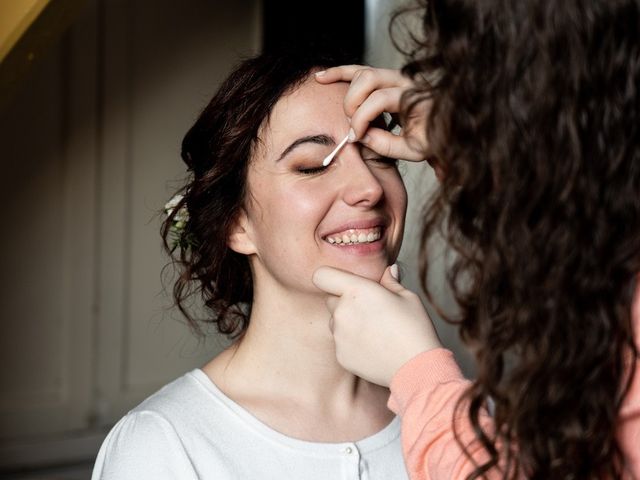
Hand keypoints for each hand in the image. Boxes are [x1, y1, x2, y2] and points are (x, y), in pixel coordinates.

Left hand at [313, 264, 441, 386]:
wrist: (416, 367)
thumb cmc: (414, 329)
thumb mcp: (407, 297)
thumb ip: (390, 281)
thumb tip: (388, 270)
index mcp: (356, 291)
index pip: (322, 276)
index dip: (330, 277)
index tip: (342, 282)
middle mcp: (342, 312)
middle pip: (330, 299)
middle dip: (344, 301)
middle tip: (369, 309)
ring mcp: (339, 335)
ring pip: (335, 322)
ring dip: (347, 322)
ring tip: (374, 331)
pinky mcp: (340, 355)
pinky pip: (340, 342)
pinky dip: (351, 342)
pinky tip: (373, 346)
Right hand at [315, 65, 429, 161]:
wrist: (448, 129)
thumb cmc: (434, 139)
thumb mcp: (414, 149)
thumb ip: (386, 145)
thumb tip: (359, 136)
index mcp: (415, 96)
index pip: (379, 99)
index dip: (363, 119)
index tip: (356, 137)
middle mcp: (406, 80)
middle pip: (368, 79)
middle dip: (354, 104)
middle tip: (355, 127)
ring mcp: (396, 76)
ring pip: (363, 72)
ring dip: (348, 92)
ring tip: (345, 113)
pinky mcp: (387, 78)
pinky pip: (361, 70)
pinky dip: (340, 73)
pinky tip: (321, 77)